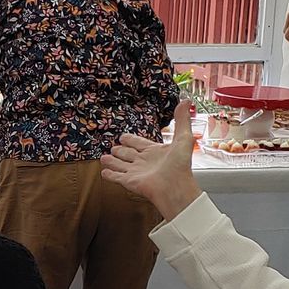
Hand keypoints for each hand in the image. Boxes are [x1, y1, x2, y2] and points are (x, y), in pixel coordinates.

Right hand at [101, 100, 201, 220]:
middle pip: (128, 154)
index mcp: (155, 151)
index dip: (132, 140)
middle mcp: (144, 161)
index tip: (124, 136)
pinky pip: (117, 177)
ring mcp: (136, 172)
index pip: (139, 143)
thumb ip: (182, 120)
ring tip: (103, 158)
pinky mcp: (129, 182)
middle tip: (113, 147)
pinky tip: (103, 172)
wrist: (175, 187)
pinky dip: (110, 174)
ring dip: (112, 161)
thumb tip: (185, 100)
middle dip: (120, 151)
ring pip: (120, 164)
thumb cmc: (180, 165)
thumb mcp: (183, 138)